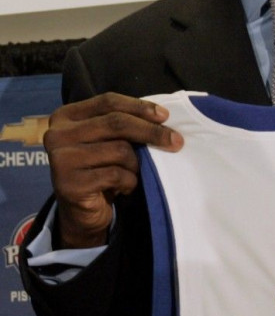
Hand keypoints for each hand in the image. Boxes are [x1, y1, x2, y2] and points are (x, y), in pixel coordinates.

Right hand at [43, 93, 183, 248]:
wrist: (82, 213)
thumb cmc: (100, 170)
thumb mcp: (108, 142)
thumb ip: (123, 126)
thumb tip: (162, 118)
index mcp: (66, 116)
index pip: (108, 102)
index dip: (139, 107)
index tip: (166, 116)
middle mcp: (57, 134)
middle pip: (116, 123)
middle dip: (151, 132)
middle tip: (176, 142)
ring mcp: (61, 160)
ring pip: (120, 150)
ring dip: (137, 165)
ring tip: (133, 174)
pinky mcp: (70, 184)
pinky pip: (116, 175)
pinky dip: (130, 182)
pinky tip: (125, 188)